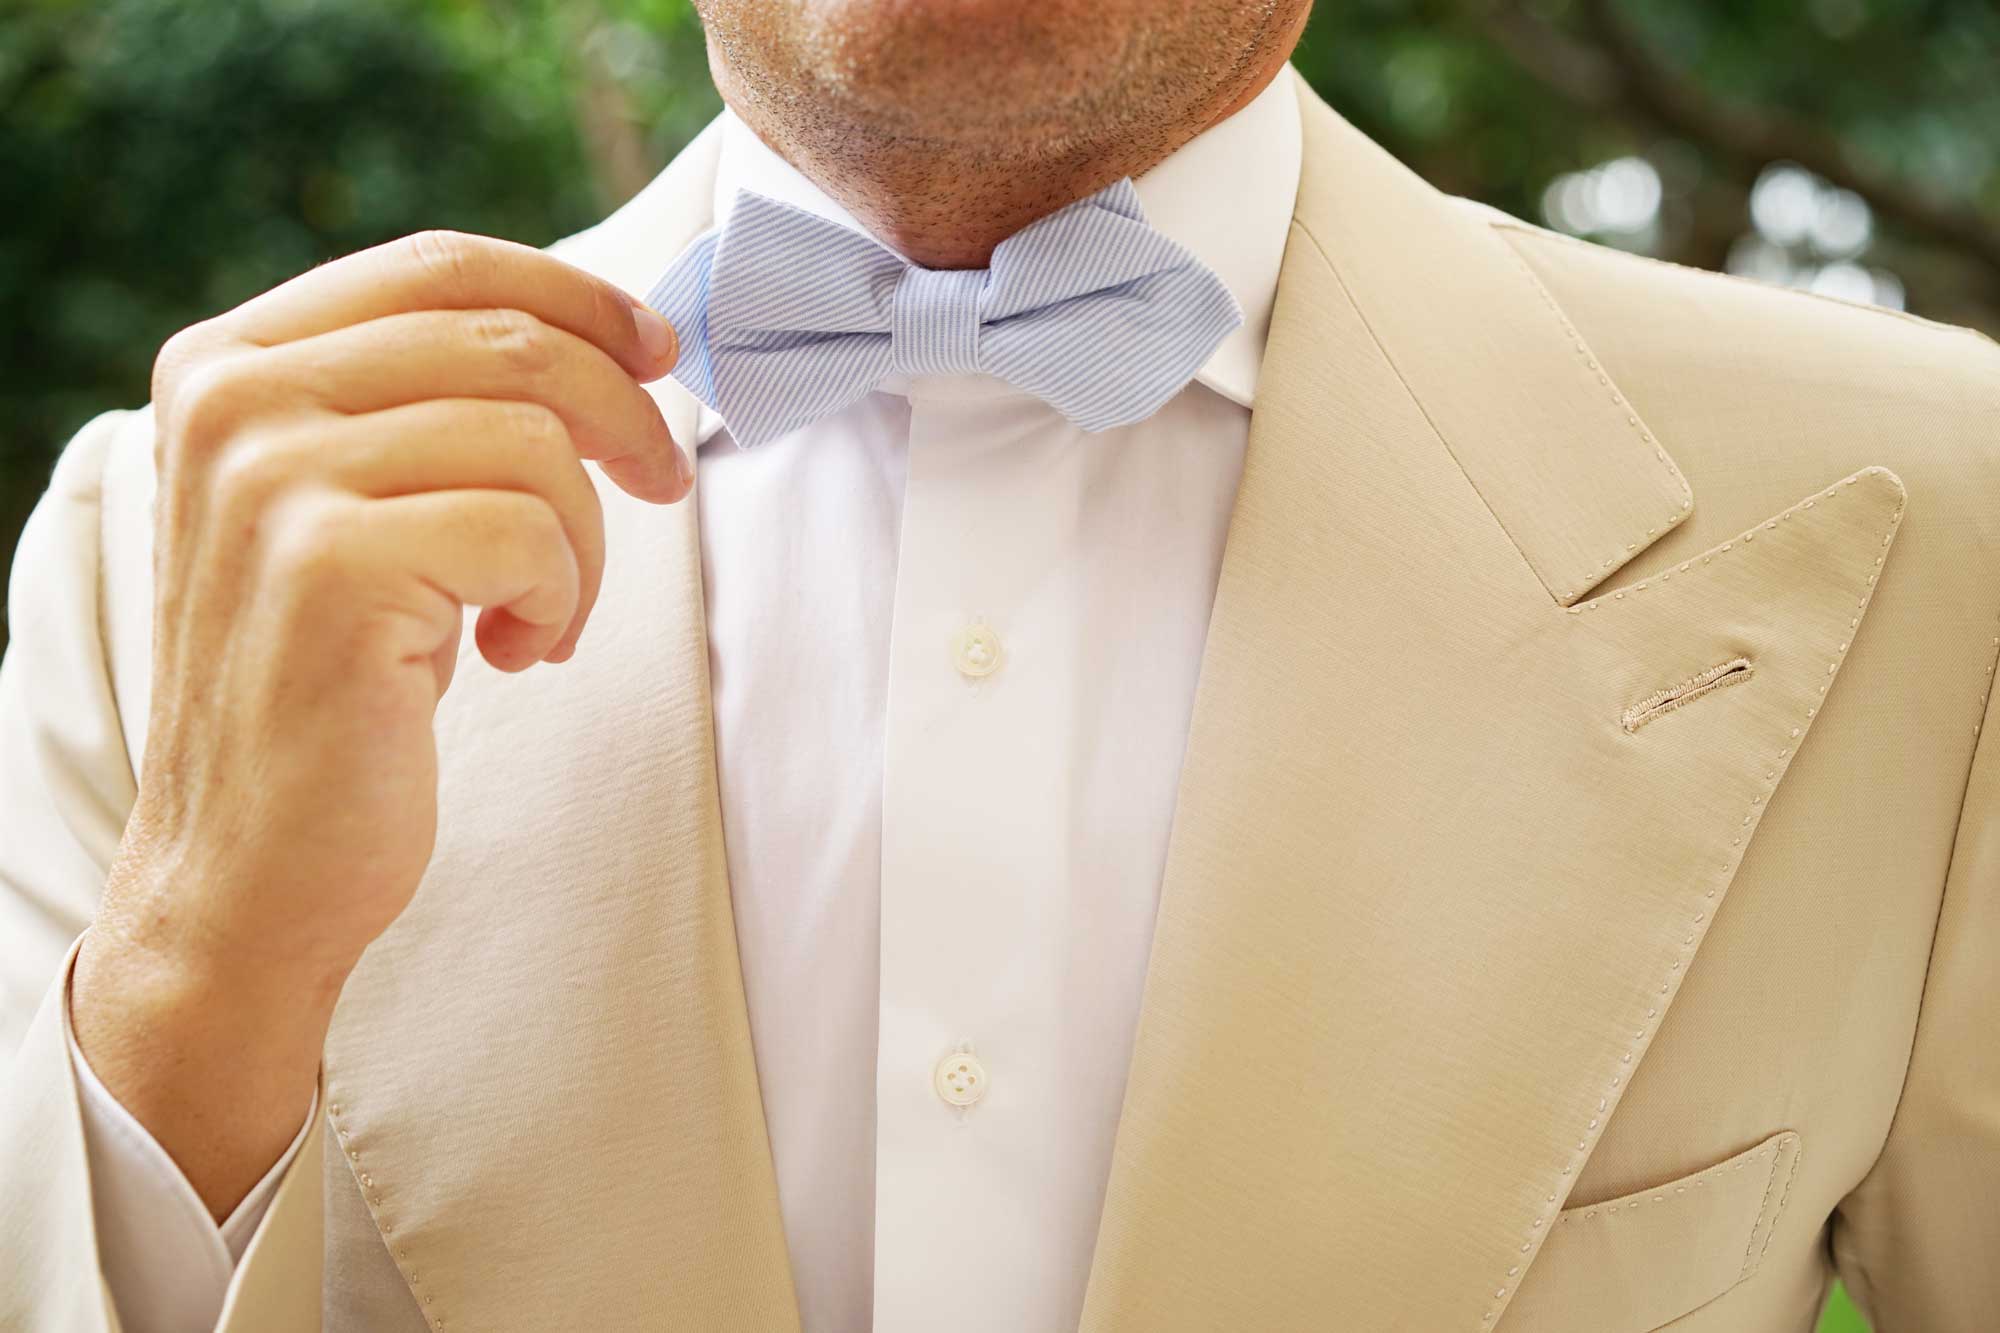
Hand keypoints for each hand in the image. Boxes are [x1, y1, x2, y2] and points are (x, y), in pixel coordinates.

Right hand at [69, 230, 685, 1216]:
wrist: (249, 864)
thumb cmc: (330, 685)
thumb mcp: (355, 509)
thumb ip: (428, 406)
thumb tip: (609, 336)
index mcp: (230, 363)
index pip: (440, 267)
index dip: (575, 294)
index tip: (656, 350)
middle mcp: (233, 399)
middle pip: (507, 340)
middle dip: (622, 416)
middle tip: (664, 490)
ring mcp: (272, 478)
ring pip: (534, 441)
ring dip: (584, 542)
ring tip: (543, 616)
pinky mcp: (332, 565)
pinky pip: (533, 532)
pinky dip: (563, 599)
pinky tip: (518, 655)